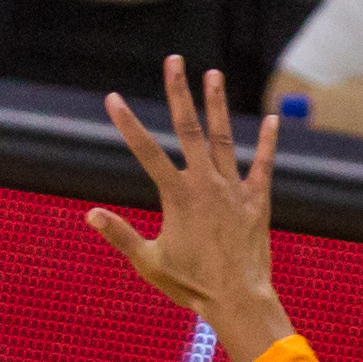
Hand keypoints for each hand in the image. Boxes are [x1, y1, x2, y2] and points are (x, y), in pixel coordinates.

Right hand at [90, 58, 293, 361]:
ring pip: (223, 138)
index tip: (113, 98)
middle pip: (189, 129)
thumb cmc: (191, 286)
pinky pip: (263, 165)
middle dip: (179, 92)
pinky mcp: (257, 201)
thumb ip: (120, 235)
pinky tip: (272, 120)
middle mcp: (206, 184)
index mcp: (178, 196)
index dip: (128, 124)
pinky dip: (267, 143)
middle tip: (174, 60)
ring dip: (218, 104)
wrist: (239, 300)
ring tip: (213, 74)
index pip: (146, 152)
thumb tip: (90, 214)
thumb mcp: (148, 263)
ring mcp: (234, 190)